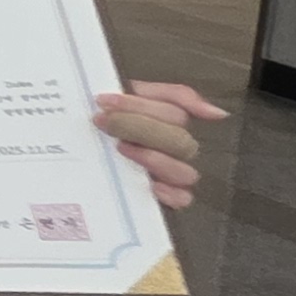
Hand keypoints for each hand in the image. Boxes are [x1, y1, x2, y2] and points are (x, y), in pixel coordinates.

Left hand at [96, 78, 225, 208]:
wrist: (76, 147)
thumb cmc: (108, 120)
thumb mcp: (129, 96)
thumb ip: (173, 95)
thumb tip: (218, 115)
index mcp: (171, 119)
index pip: (175, 111)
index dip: (140, 105)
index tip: (103, 101)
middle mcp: (178, 146)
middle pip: (179, 140)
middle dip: (140, 128)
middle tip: (104, 123)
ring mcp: (173, 172)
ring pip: (185, 172)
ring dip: (154, 159)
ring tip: (120, 149)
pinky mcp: (166, 196)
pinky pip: (183, 199)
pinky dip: (171, 194)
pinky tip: (152, 186)